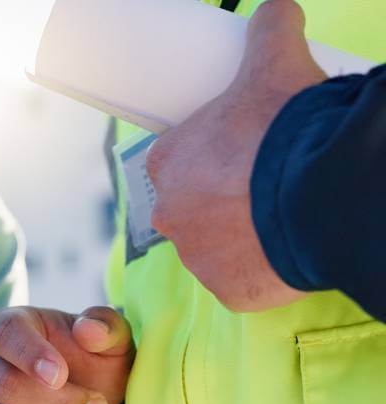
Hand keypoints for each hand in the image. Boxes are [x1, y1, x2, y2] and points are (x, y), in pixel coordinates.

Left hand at [146, 0, 325, 311]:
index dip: (206, 160)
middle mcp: (169, 215)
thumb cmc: (285, 126)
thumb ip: (270, 30)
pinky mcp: (227, 292)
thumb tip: (277, 2)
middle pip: (192, 209)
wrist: (317, 189)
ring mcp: (196, 258)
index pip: (175, 164)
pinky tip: (280, 254)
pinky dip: (259, 274)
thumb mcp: (275, 64)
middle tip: (262, 188)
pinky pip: (239, 284)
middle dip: (221, 201)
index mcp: (168, 163)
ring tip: (278, 219)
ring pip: (214, 248)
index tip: (235, 157)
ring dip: (237, 239)